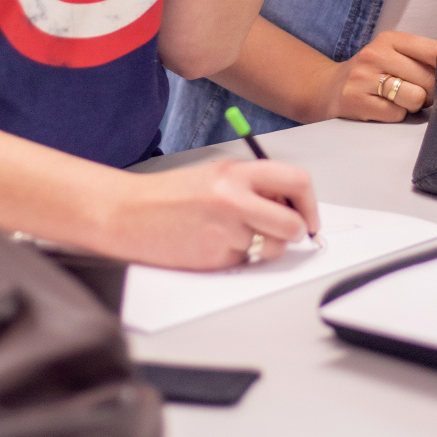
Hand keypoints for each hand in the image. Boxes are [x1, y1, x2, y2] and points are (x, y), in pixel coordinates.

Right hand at [100, 157, 319, 269]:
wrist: (126, 213)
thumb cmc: (168, 196)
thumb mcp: (215, 176)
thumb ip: (253, 186)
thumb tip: (291, 205)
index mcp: (236, 172)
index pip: (297, 181)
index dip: (309, 203)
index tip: (307, 216)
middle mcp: (234, 199)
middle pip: (292, 223)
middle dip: (295, 233)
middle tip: (284, 234)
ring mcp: (225, 231)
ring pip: (273, 248)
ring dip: (266, 248)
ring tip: (238, 237)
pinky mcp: (215, 258)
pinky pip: (246, 263)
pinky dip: (238, 259)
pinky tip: (214, 245)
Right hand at [315, 30, 436, 123]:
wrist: (328, 89)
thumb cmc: (373, 74)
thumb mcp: (393, 56)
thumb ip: (422, 59)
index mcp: (389, 39)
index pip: (434, 50)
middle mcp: (375, 54)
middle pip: (429, 79)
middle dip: (430, 92)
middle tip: (416, 92)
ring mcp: (363, 78)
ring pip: (415, 98)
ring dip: (413, 105)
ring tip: (400, 101)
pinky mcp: (355, 101)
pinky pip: (397, 114)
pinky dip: (396, 115)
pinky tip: (384, 109)